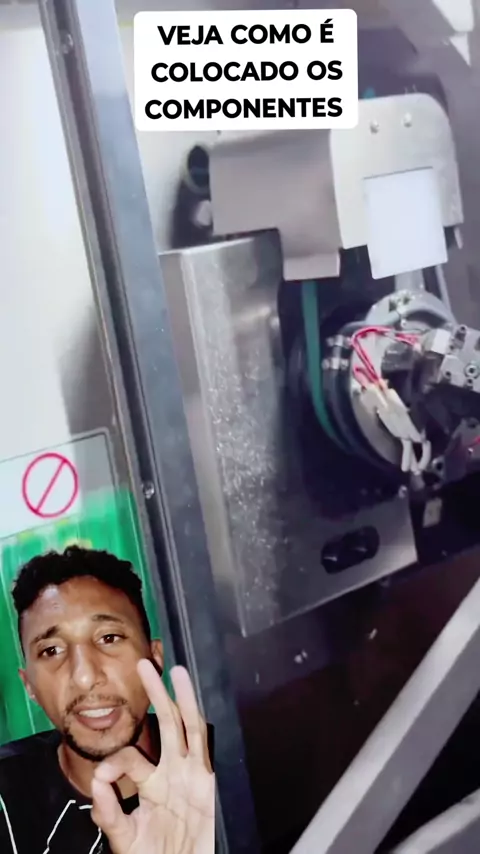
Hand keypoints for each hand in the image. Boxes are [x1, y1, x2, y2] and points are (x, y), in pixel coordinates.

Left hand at [91, 661, 214, 853]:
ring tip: (177, 671)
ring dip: (183, 698)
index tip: (101, 777)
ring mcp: (193, 776)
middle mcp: (174, 773)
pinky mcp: (209, 785)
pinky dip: (197, 727)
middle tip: (145, 665)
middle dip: (156, 694)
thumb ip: (109, 812)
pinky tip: (194, 704)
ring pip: (189, 727)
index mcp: (153, 784)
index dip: (115, 761)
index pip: (132, 757)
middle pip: (165, 724)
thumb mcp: (125, 837)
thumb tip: (96, 780)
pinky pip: (203, 751)